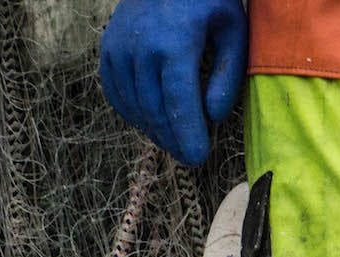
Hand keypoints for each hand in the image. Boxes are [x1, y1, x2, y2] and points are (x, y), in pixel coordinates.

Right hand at [98, 0, 246, 166]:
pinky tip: (153, 121)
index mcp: (174, 42)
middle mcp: (140, 47)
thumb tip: (213, 117)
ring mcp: (118, 49)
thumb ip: (227, 76)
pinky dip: (135, 114)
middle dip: (173, 140)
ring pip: (134, 108)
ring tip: (175, 141)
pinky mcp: (107, 52)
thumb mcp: (232, 30)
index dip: (187, 136)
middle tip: (190, 156)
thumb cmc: (207, 2)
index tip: (197, 158)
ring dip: (155, 131)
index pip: (178, 103)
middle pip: (155, 111)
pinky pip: (117, 96)